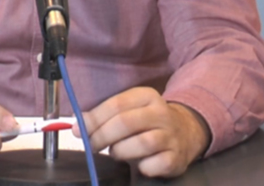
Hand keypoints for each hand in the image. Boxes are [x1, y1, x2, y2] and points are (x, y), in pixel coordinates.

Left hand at [73, 87, 210, 177]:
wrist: (185, 132)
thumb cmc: (147, 122)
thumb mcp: (128, 111)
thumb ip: (103, 116)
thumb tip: (77, 126)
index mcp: (147, 96)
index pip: (116, 104)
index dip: (94, 119)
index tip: (79, 130)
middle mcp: (161, 113)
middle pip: (125, 123)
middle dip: (102, 136)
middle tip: (92, 145)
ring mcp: (171, 136)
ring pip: (141, 143)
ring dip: (121, 151)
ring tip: (116, 152)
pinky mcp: (176, 158)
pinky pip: (153, 165)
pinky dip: (141, 167)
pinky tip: (139, 163)